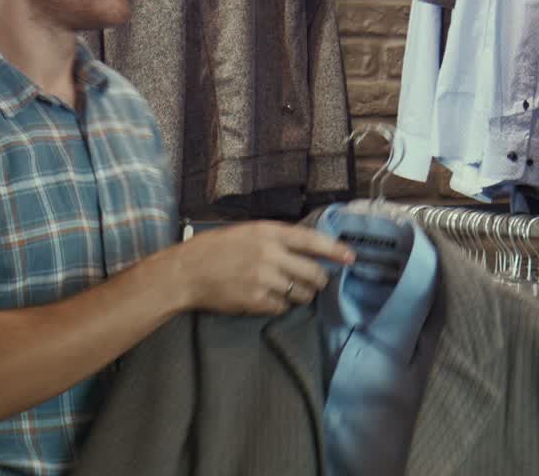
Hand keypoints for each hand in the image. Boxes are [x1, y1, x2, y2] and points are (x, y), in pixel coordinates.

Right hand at [170, 221, 354, 315]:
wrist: (187, 272)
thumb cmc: (215, 249)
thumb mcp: (247, 232)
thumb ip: (276, 238)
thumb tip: (306, 247)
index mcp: (268, 232)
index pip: (312, 241)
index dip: (335, 250)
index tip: (351, 258)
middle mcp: (270, 254)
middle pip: (313, 273)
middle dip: (319, 280)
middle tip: (316, 283)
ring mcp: (264, 279)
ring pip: (301, 294)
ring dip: (302, 295)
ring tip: (290, 290)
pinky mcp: (256, 301)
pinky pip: (283, 308)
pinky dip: (281, 306)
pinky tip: (269, 299)